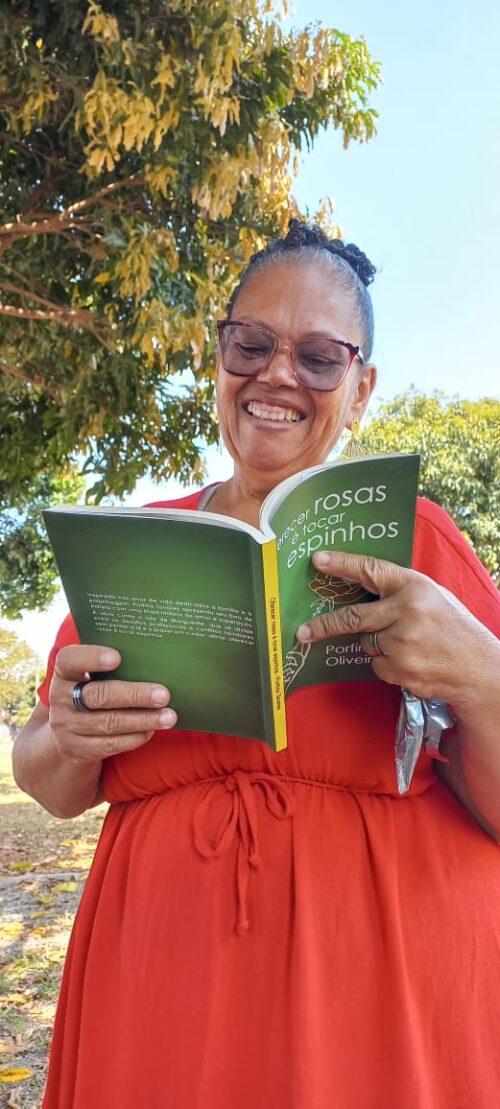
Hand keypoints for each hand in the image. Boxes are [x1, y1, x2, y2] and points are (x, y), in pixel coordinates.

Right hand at [49, 645, 176, 762]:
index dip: (91, 657)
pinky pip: (109, 745)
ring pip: (107, 723)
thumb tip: (153, 657)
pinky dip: (133, 737)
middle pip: (98, 696)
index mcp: (63, 673)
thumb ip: (111, 665)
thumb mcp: (91, 675)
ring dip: (142, 720)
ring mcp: (66, 726)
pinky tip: (151, 730)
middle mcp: (60, 699)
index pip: (69, 660)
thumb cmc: (92, 690)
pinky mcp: (76, 749)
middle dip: (134, 695)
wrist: (68, 730)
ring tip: (168, 716)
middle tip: (163, 695)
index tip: (118, 657)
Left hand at [296, 550, 498, 709]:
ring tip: (408, 644)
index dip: (342, 564)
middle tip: (303, 631)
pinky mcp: (402, 669)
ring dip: (378, 645)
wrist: (479, 667)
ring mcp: (404, 642)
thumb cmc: (453, 627)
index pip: (371, 570)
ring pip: (367, 643)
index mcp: (414, 586)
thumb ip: (400, 592)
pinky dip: (387, 664)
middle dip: (324, 625)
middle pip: (352, 617)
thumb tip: (359, 589)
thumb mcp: (432, 596)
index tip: (318, 560)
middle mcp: (407, 611)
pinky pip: (377, 665)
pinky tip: (411, 660)